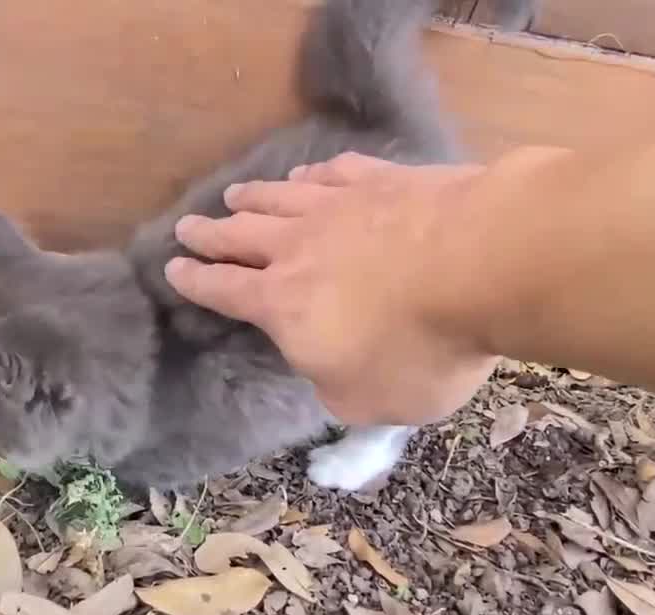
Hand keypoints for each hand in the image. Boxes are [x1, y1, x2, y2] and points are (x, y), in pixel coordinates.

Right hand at [164, 151, 511, 424]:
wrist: (482, 263)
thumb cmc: (421, 349)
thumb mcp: (371, 401)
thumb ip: (336, 389)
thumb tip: (325, 371)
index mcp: (282, 306)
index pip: (224, 291)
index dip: (195, 282)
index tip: (172, 269)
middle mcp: (297, 248)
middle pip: (240, 235)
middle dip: (210, 233)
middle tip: (187, 226)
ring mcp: (340, 205)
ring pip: (280, 197)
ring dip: (253, 198)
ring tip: (235, 194)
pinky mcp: (384, 178)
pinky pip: (334, 172)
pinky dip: (313, 175)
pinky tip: (309, 174)